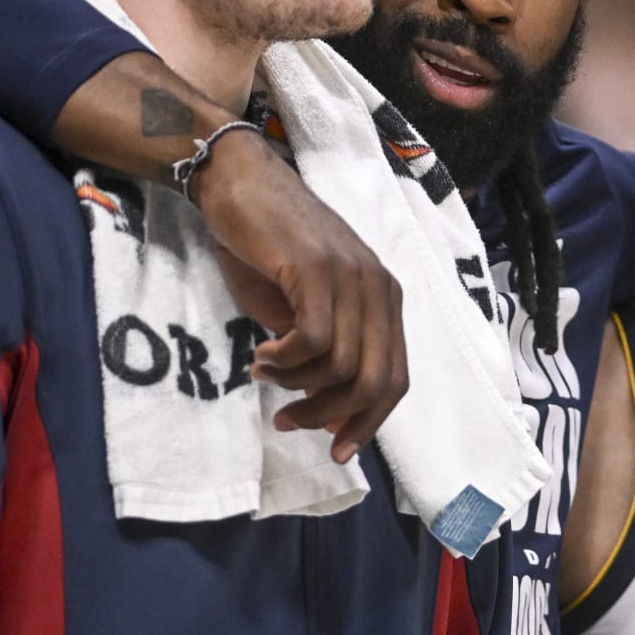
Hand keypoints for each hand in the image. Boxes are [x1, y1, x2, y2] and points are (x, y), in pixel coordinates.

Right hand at [192, 131, 406, 463]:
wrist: (240, 183)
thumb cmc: (268, 246)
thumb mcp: (305, 306)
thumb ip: (325, 352)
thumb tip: (327, 414)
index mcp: (385, 300)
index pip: (394, 378)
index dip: (369, 422)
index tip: (336, 451)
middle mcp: (379, 288)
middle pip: (375, 380)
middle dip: (331, 415)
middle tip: (289, 421)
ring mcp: (352, 276)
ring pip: (342, 365)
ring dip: (297, 386)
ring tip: (264, 375)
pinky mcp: (316, 269)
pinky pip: (314, 339)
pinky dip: (285, 361)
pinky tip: (262, 355)